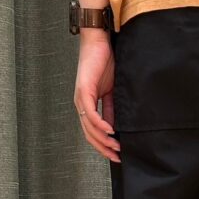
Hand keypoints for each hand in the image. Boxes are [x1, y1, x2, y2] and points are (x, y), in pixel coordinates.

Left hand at [74, 33, 120, 162]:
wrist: (99, 41)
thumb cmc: (106, 62)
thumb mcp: (113, 91)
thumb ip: (113, 109)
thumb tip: (116, 126)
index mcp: (88, 105)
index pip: (93, 132)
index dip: (103, 145)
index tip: (116, 155)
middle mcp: (82, 104)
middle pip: (89, 134)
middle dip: (103, 148)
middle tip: (117, 157)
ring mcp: (81, 98)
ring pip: (90, 127)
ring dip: (103, 140)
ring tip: (116, 147)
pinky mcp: (84, 90)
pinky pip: (92, 113)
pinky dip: (100, 124)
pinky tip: (110, 131)